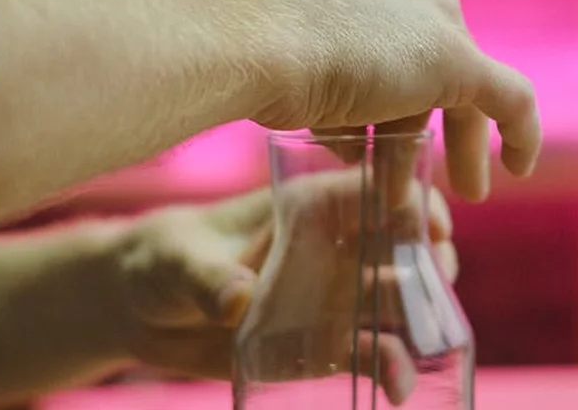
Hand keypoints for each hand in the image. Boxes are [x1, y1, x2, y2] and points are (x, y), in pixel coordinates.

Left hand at [103, 170, 456, 403]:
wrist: (141, 311)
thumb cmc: (160, 260)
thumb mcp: (176, 261)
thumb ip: (206, 277)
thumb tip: (238, 301)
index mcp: (307, 207)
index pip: (375, 190)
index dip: (414, 200)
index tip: (434, 229)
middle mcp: (335, 247)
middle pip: (405, 244)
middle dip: (432, 263)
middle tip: (436, 289)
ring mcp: (337, 296)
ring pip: (402, 299)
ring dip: (423, 318)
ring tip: (423, 345)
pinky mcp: (328, 341)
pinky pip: (376, 351)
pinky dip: (394, 366)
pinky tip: (398, 386)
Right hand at [174, 0, 540, 201]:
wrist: (251, 39)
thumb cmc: (250, 46)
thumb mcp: (289, 51)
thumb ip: (324, 70)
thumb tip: (342, 123)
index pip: (397, 32)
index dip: (393, 84)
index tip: (383, 122)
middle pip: (429, 62)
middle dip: (422, 122)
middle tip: (418, 168)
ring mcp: (437, 15)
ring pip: (453, 93)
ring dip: (432, 151)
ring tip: (412, 201)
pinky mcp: (458, 59)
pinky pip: (511, 100)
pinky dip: (521, 135)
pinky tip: (520, 168)